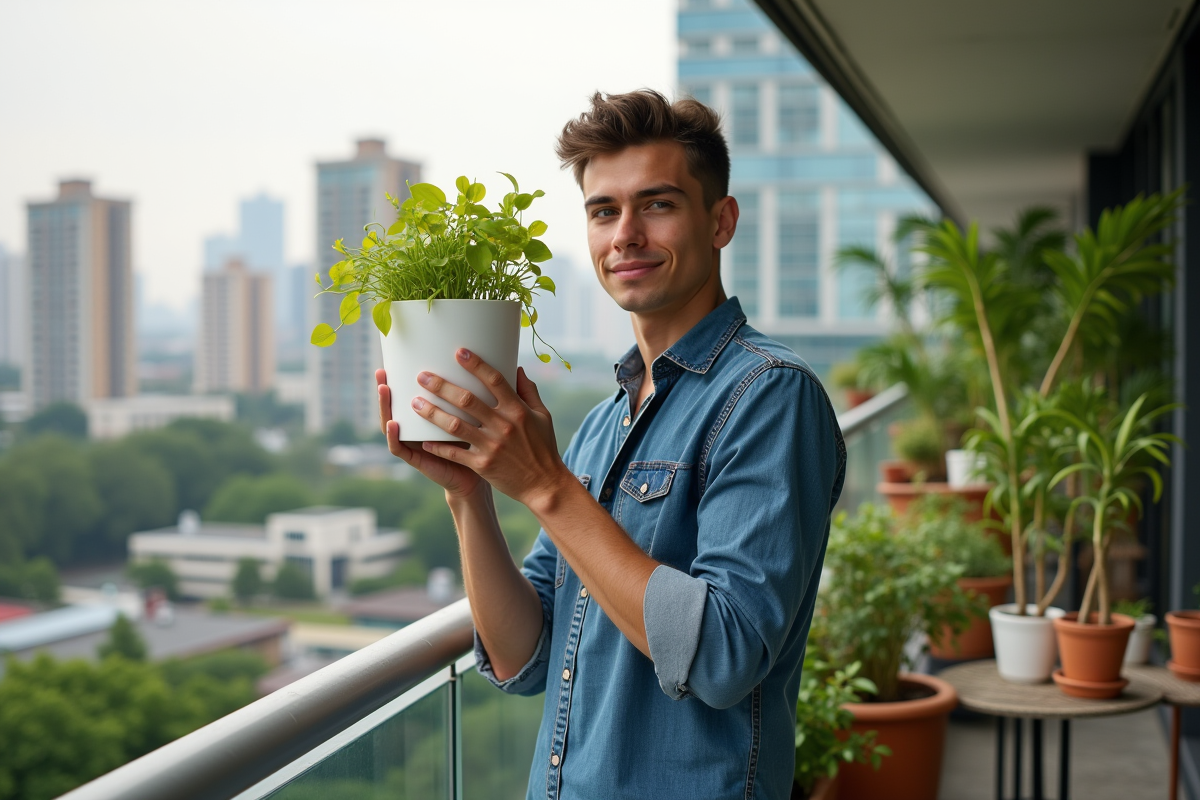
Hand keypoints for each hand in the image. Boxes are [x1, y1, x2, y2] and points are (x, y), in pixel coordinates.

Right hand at [377, 368, 482, 497]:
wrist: (476, 474)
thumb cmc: (475, 441)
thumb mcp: (471, 414)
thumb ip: (469, 394)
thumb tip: (478, 362)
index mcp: (424, 417)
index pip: (405, 396)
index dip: (396, 380)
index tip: (391, 361)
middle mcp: (413, 429)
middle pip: (393, 407)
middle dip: (384, 388)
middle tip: (381, 371)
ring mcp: (412, 444)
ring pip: (389, 424)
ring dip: (384, 408)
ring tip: (384, 390)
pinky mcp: (416, 460)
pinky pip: (398, 448)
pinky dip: (393, 436)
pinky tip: (393, 423)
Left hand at [410, 349, 568, 506]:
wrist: (544, 484)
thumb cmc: (543, 448)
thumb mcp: (543, 417)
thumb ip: (529, 391)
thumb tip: (518, 369)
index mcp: (518, 411)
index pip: (495, 381)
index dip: (476, 365)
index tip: (459, 352)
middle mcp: (503, 426)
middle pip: (467, 400)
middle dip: (442, 386)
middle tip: (422, 376)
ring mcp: (491, 446)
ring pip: (455, 425)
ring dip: (432, 412)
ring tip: (415, 403)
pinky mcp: (482, 465)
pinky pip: (455, 453)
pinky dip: (438, 446)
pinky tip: (423, 439)